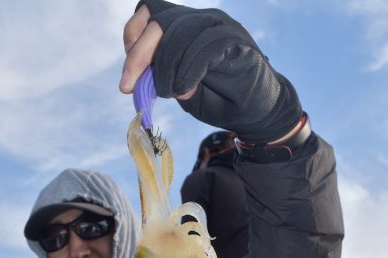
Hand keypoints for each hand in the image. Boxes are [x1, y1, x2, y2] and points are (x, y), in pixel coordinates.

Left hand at [120, 1, 301, 142]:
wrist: (259, 113)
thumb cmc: (222, 101)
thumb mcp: (182, 91)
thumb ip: (162, 80)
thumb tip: (139, 79)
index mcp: (186, 27)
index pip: (149, 13)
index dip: (132, 39)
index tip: (128, 76)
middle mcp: (202, 20)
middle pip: (159, 19)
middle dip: (139, 55)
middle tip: (130, 87)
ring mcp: (220, 27)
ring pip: (179, 31)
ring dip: (164, 67)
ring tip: (168, 93)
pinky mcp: (235, 41)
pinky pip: (203, 46)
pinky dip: (187, 70)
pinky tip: (183, 90)